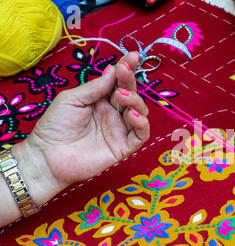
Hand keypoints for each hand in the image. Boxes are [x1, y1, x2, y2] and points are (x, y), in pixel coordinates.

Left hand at [12, 52, 149, 207]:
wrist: (47, 156)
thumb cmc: (55, 126)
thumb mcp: (71, 98)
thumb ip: (95, 87)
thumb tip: (113, 70)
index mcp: (100, 100)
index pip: (118, 82)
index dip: (127, 69)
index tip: (132, 56)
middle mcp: (113, 113)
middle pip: (131, 94)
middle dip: (131, 81)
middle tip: (124, 71)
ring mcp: (119, 130)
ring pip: (140, 112)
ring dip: (136, 100)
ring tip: (121, 97)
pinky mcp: (123, 147)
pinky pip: (141, 134)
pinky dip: (142, 123)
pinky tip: (132, 115)